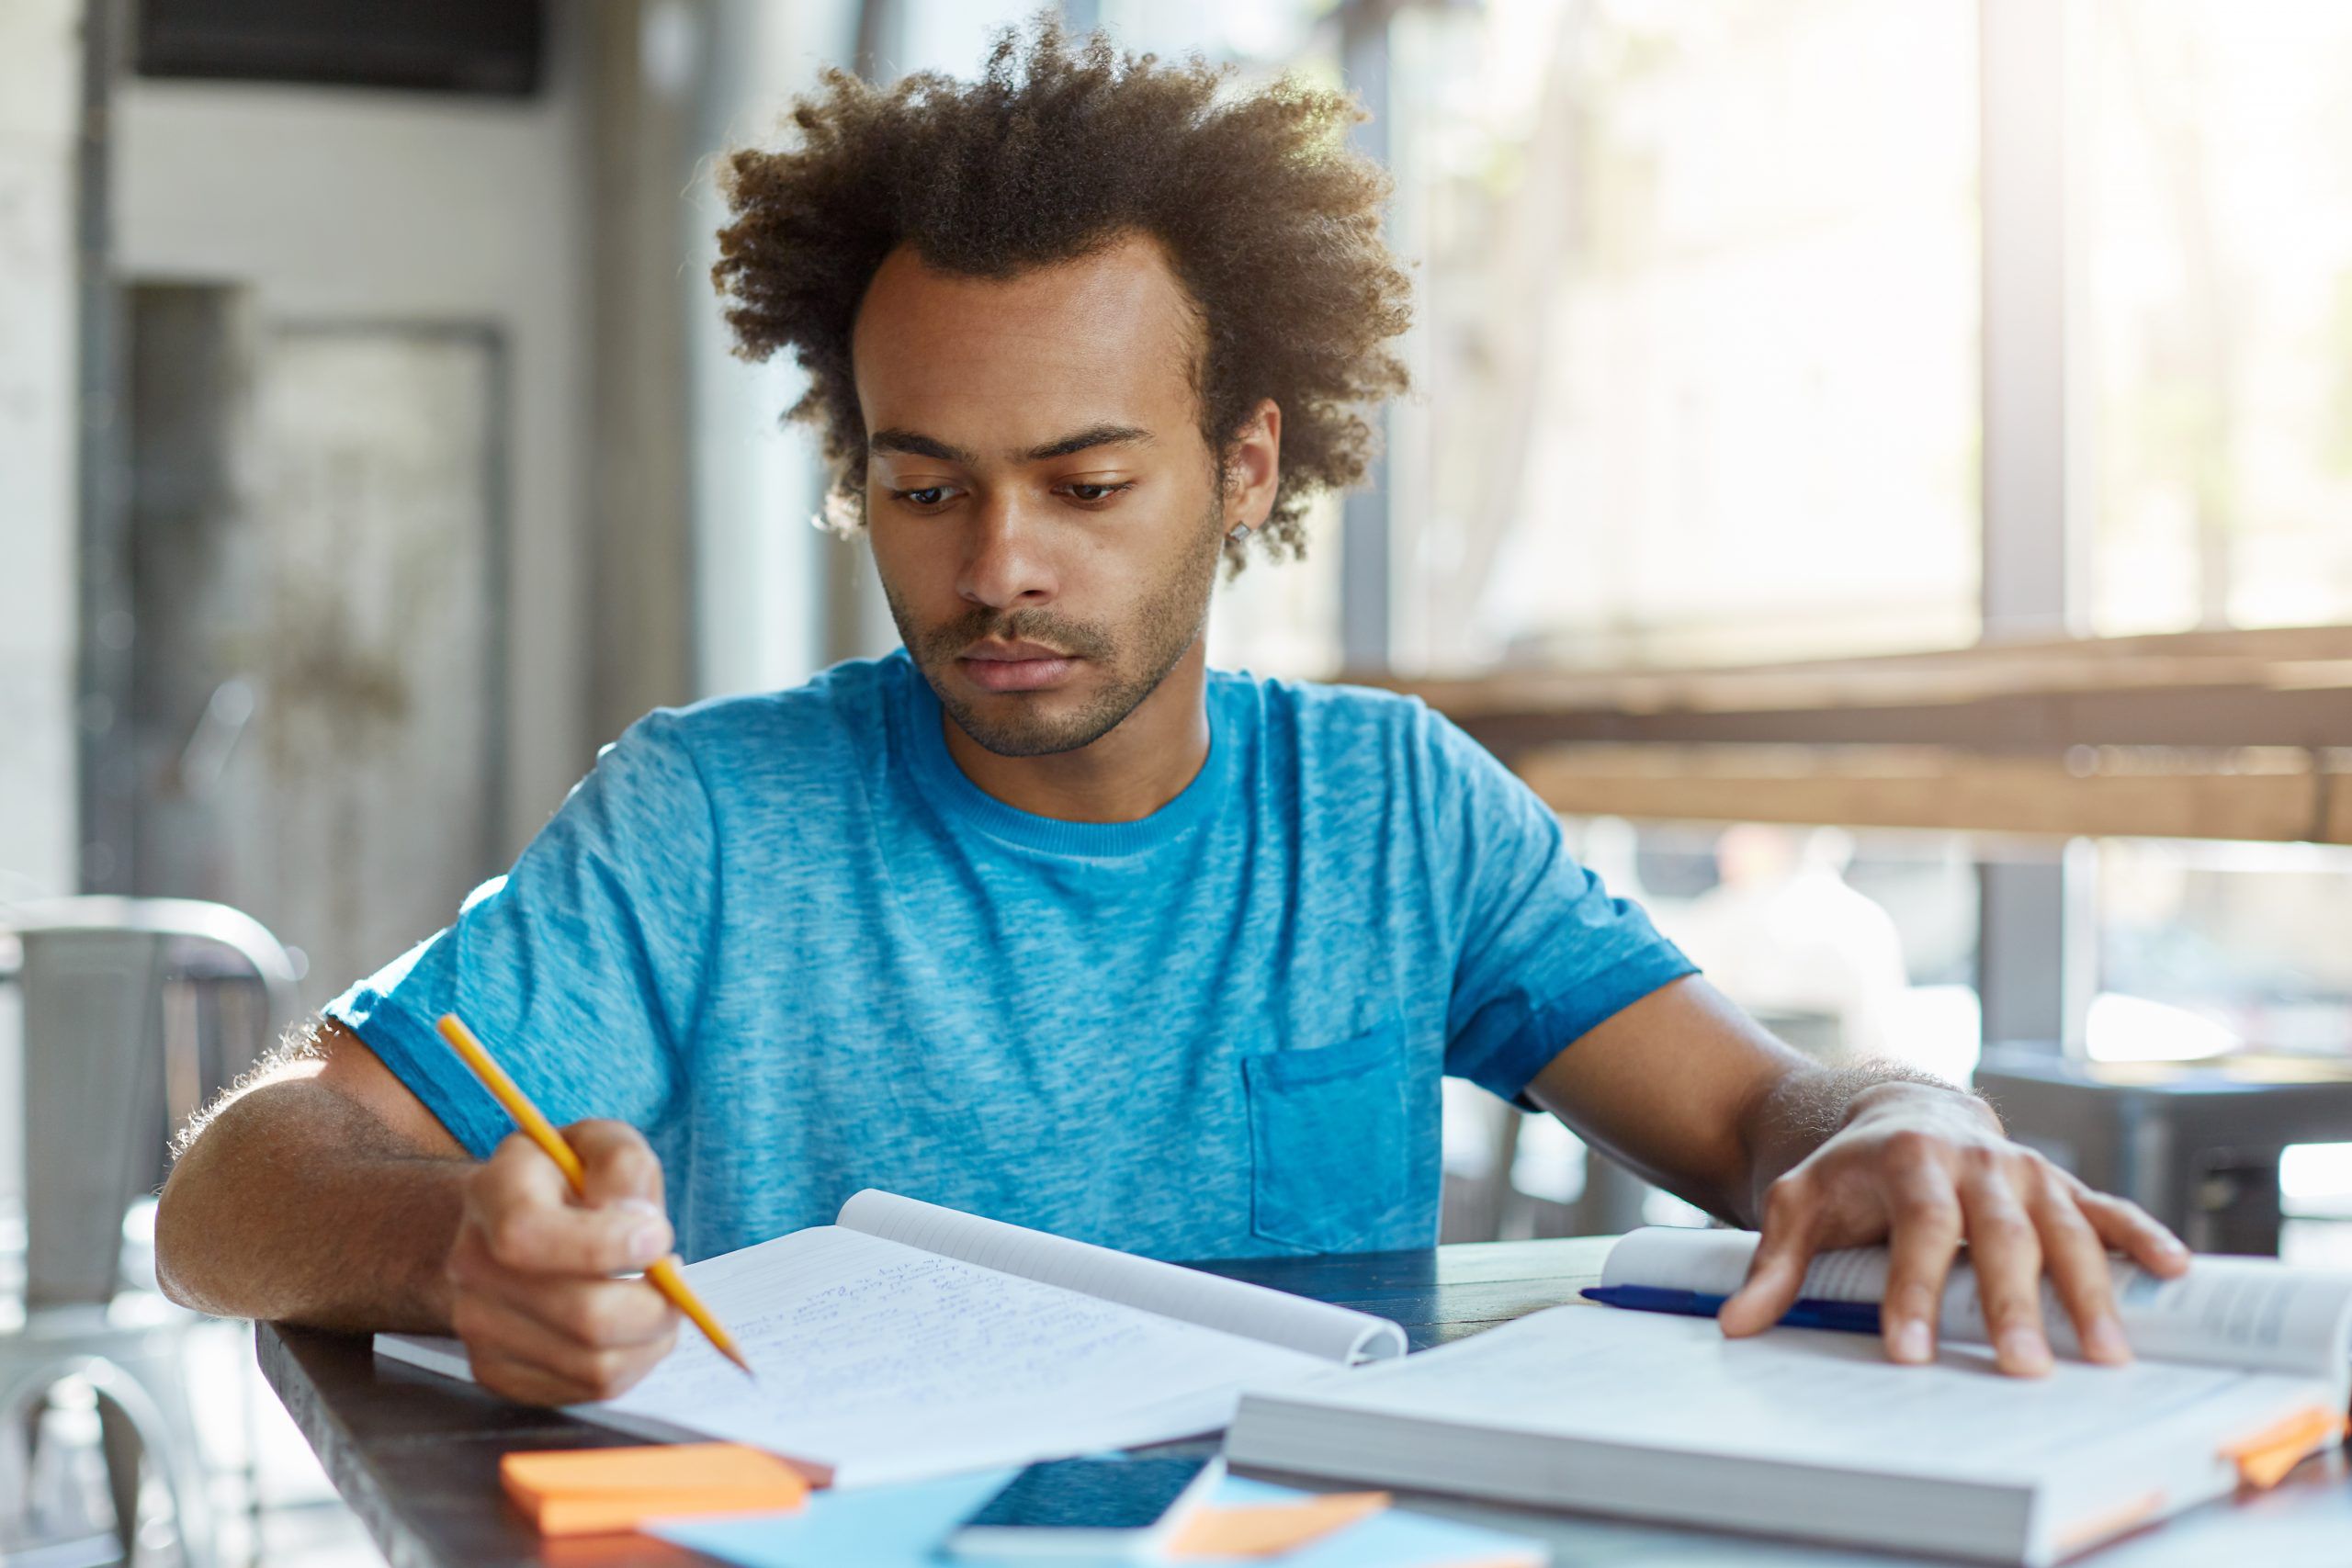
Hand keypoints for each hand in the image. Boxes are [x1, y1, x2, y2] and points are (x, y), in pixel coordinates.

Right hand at [445, 1119, 681, 1403]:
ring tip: (658, 1299)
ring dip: (652, 1337)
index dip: (605, 1244)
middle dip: (656, 1304)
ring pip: (594, 1363)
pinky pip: (587, 1390)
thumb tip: (637, 1224)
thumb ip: (622, 1164)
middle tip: (674, 1277)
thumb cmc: (572, 1179)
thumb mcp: (602, 1144)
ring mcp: (477, 1326)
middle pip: (581, 1315)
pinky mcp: (497, 1372)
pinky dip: (632, 1363)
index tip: (658, 1235)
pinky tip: (631, 1327)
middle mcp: (471, 1264)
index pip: (528, 1235)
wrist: (519, 1222)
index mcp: (492, 1193)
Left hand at [1717, 1083, 2189, 1375]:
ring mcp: (2024, 1172)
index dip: (1913, 1290)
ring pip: (2062, 1230)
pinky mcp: (2058, 1186)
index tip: (1911, 1352)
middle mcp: (1976, 1162)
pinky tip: (2174, 1271)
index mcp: (1908, 1160)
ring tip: (2104, 1354)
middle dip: (2011, 1304)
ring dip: (2087, 1290)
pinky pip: (2106, 1210)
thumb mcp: (1797, 1204)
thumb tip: (1736, 1326)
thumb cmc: (1847, 1172)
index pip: (1916, 1228)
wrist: (1900, 1115)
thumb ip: (1774, 1265)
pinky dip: (2140, 1236)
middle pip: (1999, 1236)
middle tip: (2020, 1370)